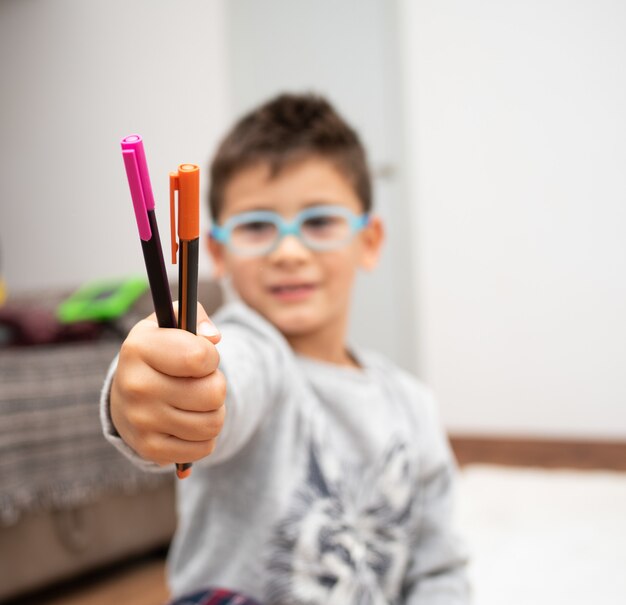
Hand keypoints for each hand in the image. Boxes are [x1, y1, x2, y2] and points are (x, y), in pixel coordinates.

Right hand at [110, 303, 225, 465]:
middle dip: (216, 385)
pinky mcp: (150, 449)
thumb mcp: (171, 323)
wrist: (126, 397)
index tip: (200, 357)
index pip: (201, 357)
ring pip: (213, 423)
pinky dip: (204, 436)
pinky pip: (205, 447)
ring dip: (214, 412)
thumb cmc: (159, 353)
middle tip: (199, 382)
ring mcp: (141, 421)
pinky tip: (188, 422)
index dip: (211, 357)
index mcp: (139, 348)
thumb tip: (213, 337)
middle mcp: (135, 386)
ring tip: (196, 401)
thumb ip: (195, 316)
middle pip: (214, 393)